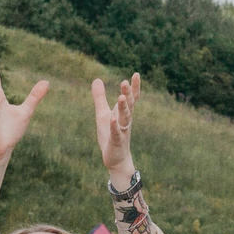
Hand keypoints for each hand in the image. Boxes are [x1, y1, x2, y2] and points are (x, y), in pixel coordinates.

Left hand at [93, 73, 140, 188]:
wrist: (117, 158)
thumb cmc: (111, 134)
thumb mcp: (102, 113)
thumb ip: (100, 97)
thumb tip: (96, 79)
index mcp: (123, 113)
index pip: (131, 98)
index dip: (134, 87)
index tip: (136, 74)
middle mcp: (125, 120)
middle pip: (128, 105)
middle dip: (127, 94)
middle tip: (124, 82)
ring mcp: (122, 131)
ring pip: (125, 118)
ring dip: (123, 108)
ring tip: (120, 97)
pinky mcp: (116, 142)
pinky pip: (116, 133)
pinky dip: (114, 126)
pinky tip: (112, 119)